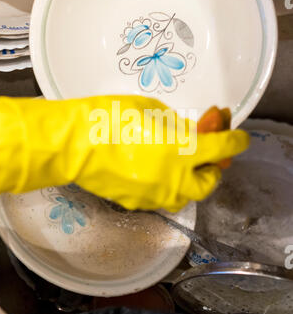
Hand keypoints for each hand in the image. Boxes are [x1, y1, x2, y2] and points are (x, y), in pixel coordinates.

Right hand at [0, 95, 248, 211]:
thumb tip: (195, 133)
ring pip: (186, 196)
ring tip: (180, 164)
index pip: (223, 148)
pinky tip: (154, 172)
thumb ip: (179, 125)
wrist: (74, 143)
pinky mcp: (136, 203)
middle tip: (207, 153)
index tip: (239, 137)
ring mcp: (155, 195)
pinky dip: (166, 186)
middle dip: (213, 168)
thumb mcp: (152, 109)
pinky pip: (161, 198)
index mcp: (182, 150)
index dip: (236, 141)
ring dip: (191, 181)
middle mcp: (174, 178)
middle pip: (210, 182)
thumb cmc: (109, 117)